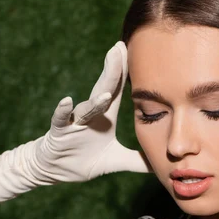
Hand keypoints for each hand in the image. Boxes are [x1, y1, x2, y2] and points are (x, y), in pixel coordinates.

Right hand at [33, 41, 152, 182]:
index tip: (131, 50)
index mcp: (106, 117)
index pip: (117, 90)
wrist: (58, 170)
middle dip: (111, 71)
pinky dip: (63, 111)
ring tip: (106, 93)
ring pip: (86, 108)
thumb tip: (161, 164)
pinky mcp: (60, 133)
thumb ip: (138, 160)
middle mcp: (91, 115)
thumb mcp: (117, 161)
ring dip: (96, 100)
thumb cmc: (85, 160)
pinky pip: (60, 120)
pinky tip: (67, 101)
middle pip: (103, 90)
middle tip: (119, 49)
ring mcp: (75, 122)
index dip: (124, 72)